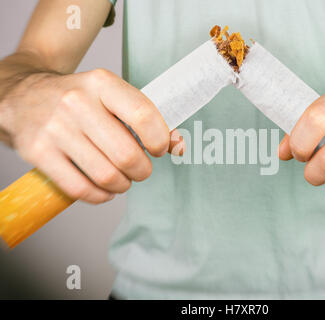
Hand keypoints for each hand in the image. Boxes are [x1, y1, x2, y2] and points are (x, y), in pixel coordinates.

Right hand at [0, 69, 184, 203]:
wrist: (21, 97)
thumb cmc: (77, 100)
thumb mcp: (108, 94)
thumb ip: (142, 116)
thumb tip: (176, 144)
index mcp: (101, 83)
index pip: (144, 116)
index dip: (159, 141)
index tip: (158, 150)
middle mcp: (77, 103)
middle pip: (127, 155)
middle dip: (142, 171)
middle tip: (140, 170)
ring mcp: (55, 129)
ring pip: (106, 175)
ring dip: (123, 185)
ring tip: (122, 180)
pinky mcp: (38, 153)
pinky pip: (81, 188)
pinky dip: (100, 196)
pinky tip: (104, 189)